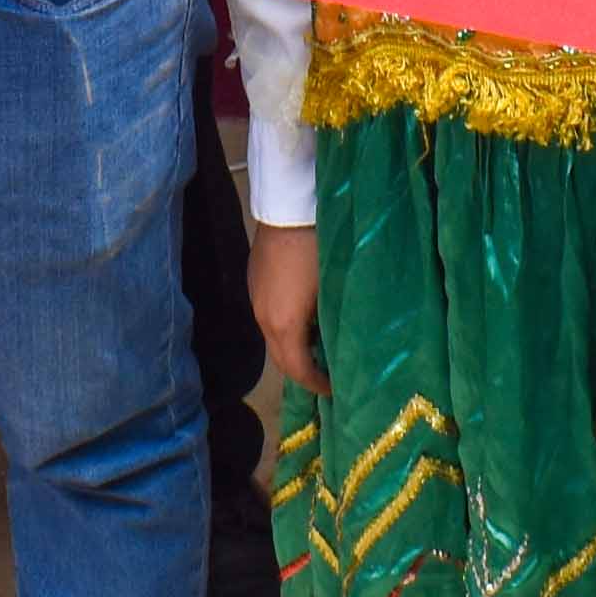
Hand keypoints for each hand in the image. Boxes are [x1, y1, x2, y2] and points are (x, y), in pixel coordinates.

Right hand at [246, 218, 321, 403]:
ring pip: (272, 338)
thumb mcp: (333, 291)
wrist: (290, 208)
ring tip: (319, 347)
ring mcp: (255, 298)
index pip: (298, 370)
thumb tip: (341, 347)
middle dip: (302, 372)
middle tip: (327, 376)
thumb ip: (334, 325)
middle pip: (280, 359)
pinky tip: (304, 318)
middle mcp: (262, 317)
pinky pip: (268, 317)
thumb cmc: (319, 250)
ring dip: (293, 349)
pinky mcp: (254, 282)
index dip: (317, 384)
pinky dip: (285, 329)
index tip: (336, 388)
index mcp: (283, 324)